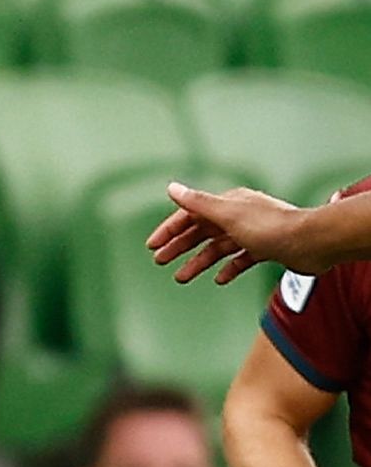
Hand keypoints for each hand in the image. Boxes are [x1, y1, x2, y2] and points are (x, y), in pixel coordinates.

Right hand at [148, 181, 312, 283]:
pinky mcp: (266, 248)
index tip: (153, 245)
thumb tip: (171, 188)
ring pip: (218, 248)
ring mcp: (253, 233)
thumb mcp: (228, 214)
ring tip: (183, 277)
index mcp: (228, 203)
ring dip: (199, 261)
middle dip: (179, 246)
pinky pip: (241, 259)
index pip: (190, 214)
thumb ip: (198, 203)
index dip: (170, 229)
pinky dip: (228, 267)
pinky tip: (220, 278)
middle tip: (161, 260)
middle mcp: (239, 215)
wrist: (312, 242)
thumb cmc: (272, 227)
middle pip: (202, 231)